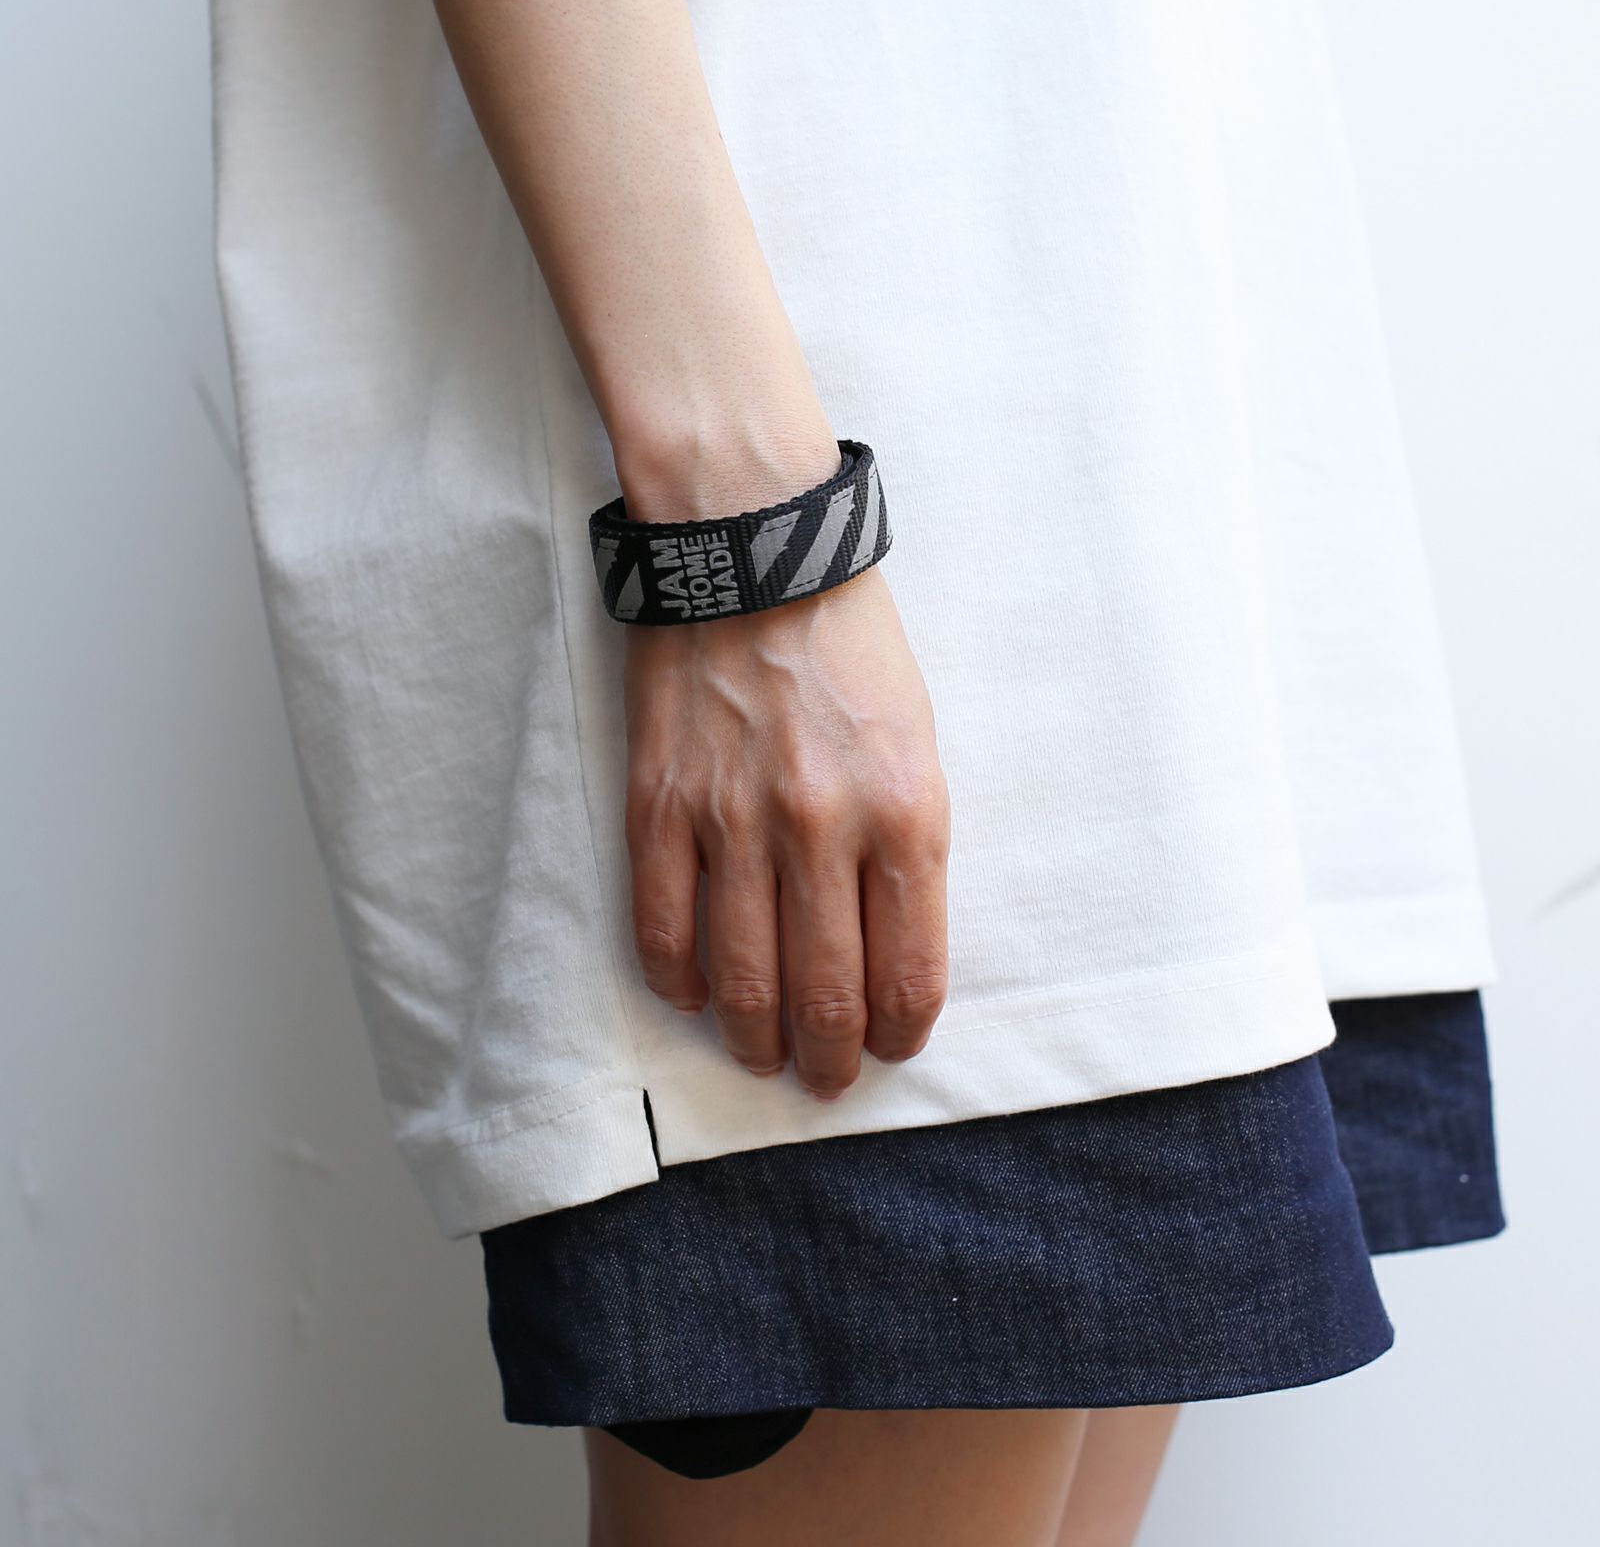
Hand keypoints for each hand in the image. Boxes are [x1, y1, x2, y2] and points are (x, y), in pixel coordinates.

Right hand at [622, 563, 950, 1099]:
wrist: (755, 552)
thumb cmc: (850, 646)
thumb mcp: (919, 741)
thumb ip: (909, 846)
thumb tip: (886, 944)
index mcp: (905, 813)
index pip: (910, 971)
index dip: (902, 1031)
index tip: (892, 1045)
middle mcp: (823, 830)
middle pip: (826, 994)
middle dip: (830, 1058)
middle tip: (826, 1078)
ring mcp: (733, 822)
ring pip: (742, 979)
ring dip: (755, 1040)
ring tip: (762, 1057)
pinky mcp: (660, 806)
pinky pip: (664, 926)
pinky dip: (680, 980)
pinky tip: (696, 994)